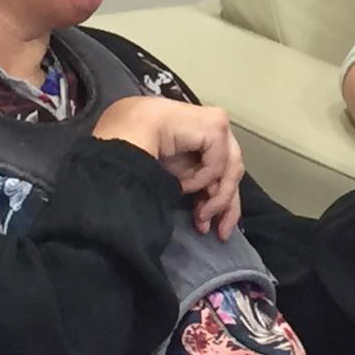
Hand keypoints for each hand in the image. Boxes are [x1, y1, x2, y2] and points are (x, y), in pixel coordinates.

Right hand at [93, 97, 244, 238]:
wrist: (122, 134)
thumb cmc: (134, 150)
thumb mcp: (172, 176)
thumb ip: (193, 186)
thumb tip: (208, 213)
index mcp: (198, 136)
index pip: (223, 168)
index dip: (219, 201)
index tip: (210, 226)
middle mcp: (211, 127)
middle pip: (232, 170)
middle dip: (224, 205)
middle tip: (219, 232)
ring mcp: (216, 123)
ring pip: (232, 170)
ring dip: (216, 199)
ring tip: (200, 216)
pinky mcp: (216, 125)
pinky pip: (218, 164)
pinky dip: (201, 180)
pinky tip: (182, 185)